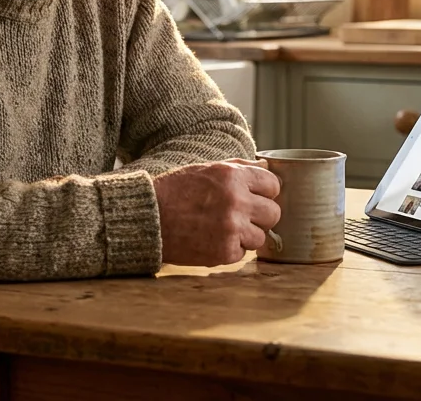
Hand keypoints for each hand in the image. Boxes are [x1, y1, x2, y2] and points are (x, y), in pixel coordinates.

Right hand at [152, 158, 280, 266]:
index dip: (264, 192)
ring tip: (223, 229)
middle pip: (273, 213)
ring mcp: (232, 228)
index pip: (273, 185)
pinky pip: (243, 253)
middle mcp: (236, 201)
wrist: (147, 218)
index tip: (254, 197)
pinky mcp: (224, 251)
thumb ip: (239, 168)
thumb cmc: (174, 191)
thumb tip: (266, 169)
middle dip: (259, 215)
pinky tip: (212, 239)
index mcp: (233, 176)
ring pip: (261, 236)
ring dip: (246, 235)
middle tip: (241, 216)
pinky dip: (230, 249)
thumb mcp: (206, 169)